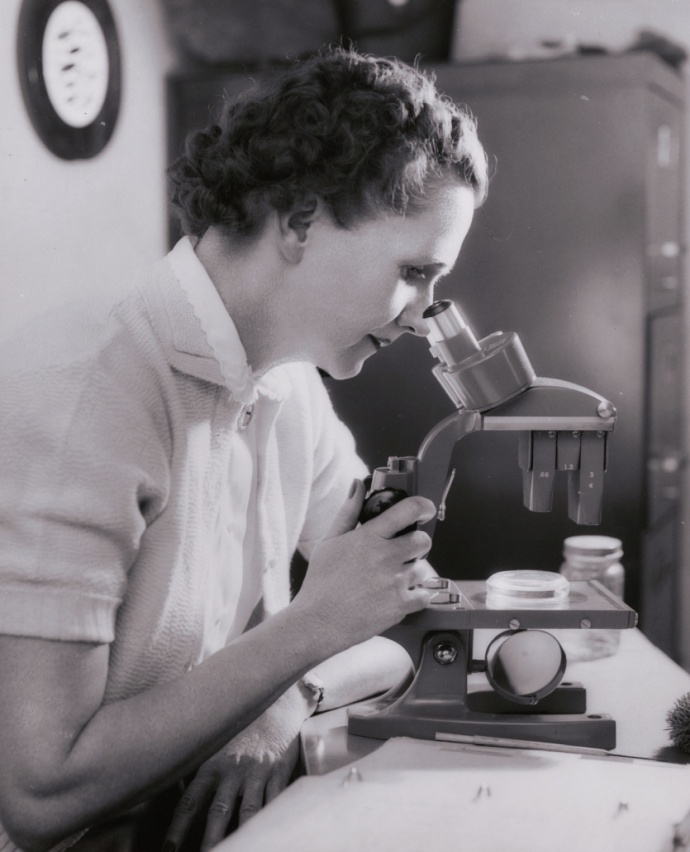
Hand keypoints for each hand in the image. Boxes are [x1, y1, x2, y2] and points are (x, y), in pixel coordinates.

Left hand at [163, 687, 307, 850]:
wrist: (277, 702)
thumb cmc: (242, 727)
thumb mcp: (216, 742)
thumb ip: (200, 767)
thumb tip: (174, 788)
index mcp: (212, 764)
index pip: (189, 801)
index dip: (177, 828)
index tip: (168, 850)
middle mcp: (233, 770)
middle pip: (218, 812)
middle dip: (209, 841)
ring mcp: (257, 773)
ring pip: (248, 813)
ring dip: (241, 837)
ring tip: (235, 850)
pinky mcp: (280, 772)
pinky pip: (275, 802)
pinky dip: (271, 821)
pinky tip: (268, 836)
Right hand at [293, 480, 435, 653]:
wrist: (318, 622)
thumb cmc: (321, 582)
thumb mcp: (329, 541)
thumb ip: (348, 511)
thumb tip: (358, 485)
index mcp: (369, 537)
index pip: (407, 511)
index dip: (422, 505)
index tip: (424, 508)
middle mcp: (385, 557)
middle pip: (423, 540)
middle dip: (417, 542)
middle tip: (404, 550)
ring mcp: (395, 582)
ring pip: (423, 568)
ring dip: (412, 571)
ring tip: (392, 577)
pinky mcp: (400, 605)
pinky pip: (424, 595)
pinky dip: (416, 595)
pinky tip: (398, 594)